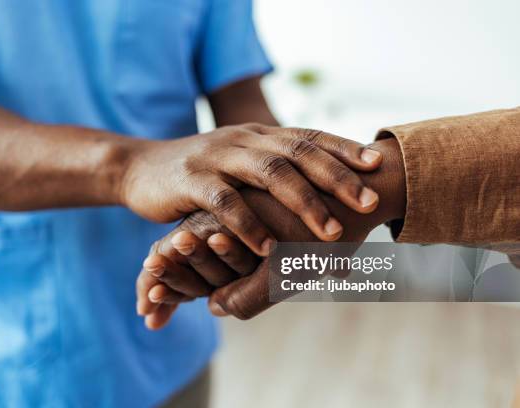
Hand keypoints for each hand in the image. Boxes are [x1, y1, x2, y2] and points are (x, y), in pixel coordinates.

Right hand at [136, 137, 405, 326]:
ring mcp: (217, 155)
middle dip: (337, 178)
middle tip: (368, 203)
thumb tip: (321, 188)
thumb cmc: (200, 173)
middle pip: (299, 153)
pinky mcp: (191, 179)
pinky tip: (268, 248)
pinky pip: (226, 201)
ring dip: (304, 203)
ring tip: (332, 233)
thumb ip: (273, 169)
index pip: (309, 136)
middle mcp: (244, 139)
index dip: (343, 148)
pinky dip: (250, 224)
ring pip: (270, 173)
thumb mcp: (240, 164)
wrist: (141, 169)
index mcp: (259, 134)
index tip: (377, 165)